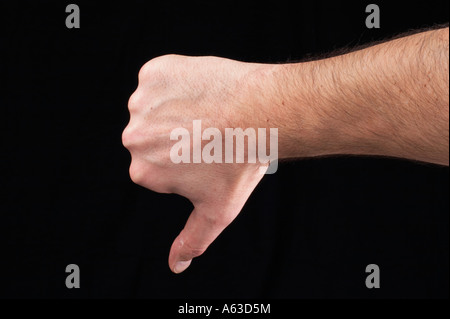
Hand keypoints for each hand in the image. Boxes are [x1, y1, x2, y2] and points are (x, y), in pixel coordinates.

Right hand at [122, 55, 276, 272]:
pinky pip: (160, 78)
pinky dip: (178, 81)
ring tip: (208, 112)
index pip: (159, 165)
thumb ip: (192, 241)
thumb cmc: (240, 163)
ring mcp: (141, 102)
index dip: (185, 159)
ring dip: (177, 107)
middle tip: (209, 133)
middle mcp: (133, 137)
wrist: (262, 114)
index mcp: (143, 171)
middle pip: (153, 136)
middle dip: (177, 134)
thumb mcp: (217, 210)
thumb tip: (176, 265)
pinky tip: (202, 89)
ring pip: (156, 106)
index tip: (207, 153)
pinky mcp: (153, 72)